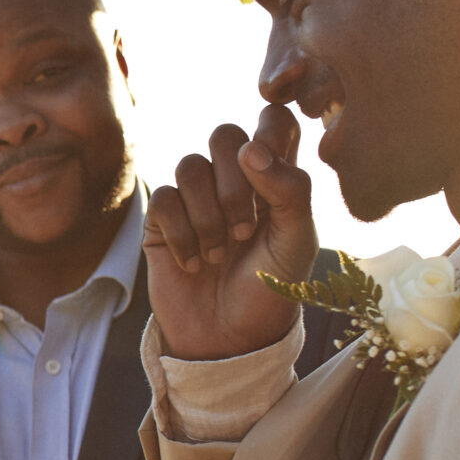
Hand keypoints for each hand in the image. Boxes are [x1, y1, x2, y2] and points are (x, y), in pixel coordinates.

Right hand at [144, 102, 319, 360]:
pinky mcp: (162, 220)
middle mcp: (234, 179)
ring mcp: (195, 197)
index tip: (268, 159)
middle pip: (225, 135)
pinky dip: (181, 235)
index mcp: (276, 177)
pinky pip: (163, 199)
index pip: (273, 121)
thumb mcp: (297, 241)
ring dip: (207, 217)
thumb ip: (290, 190)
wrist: (229, 338)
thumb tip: (250, 148)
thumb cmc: (271, 289)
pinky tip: (194, 263)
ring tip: (219, 256)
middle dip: (234, 184)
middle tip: (245, 230)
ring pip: (189, 166)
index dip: (269, 125)